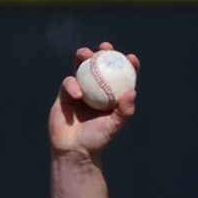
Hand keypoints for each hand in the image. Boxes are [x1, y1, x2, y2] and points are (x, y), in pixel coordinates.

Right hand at [49, 43, 139, 158]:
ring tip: (87, 54)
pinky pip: (68, 83)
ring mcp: (81, 90)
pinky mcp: (65, 94)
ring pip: (82, 68)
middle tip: (106, 47)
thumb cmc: (97, 140)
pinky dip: (72, 85)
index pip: (121, 77)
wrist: (74, 150)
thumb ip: (124, 112)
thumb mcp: (113, 127)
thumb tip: (132, 92)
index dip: (127, 65)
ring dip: (84, 57)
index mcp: (112, 97)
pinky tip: (77, 93)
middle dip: (104, 53)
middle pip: (100, 67)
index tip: (132, 58)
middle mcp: (97, 91)